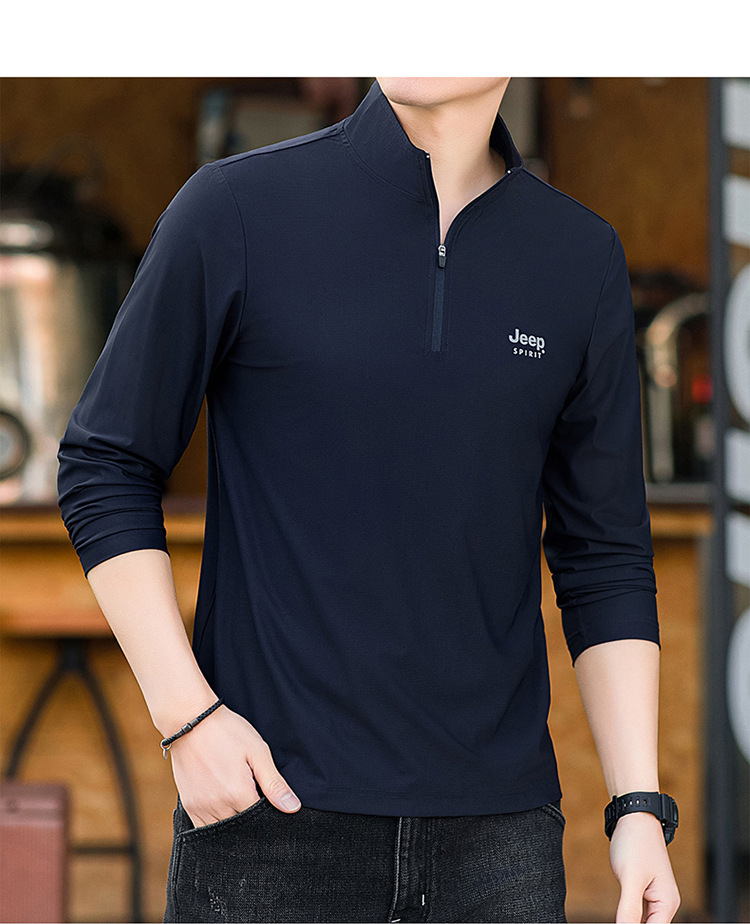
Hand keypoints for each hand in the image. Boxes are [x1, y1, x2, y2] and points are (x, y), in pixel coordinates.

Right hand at [167, 703, 301, 826]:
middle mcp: (218, 807)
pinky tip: (224, 806)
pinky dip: (216, 823)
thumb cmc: (227, 732)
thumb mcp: (257, 751)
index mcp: (238, 795)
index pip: (261, 822)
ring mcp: (201, 808)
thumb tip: (292, 807)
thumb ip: (274, 783)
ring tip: (238, 799)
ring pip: (223, 833)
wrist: (190, 721)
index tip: (269, 801)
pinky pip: (204, 828)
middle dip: (252, 822)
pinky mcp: (189, 806)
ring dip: (234, 823)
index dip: (268, 814)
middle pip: (242, 830)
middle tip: (253, 796)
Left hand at [610, 812, 680, 921]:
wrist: (634, 817)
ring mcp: (653, 896)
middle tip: (617, 920)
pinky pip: (637, 911)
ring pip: (642, 921)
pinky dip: (628, 916)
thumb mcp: (631, 878)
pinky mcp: (642, 889)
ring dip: (630, 922)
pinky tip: (618, 918)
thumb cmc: (636, 842)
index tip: (622, 923)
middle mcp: (664, 902)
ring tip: (618, 919)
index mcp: (667, 903)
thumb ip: (629, 908)